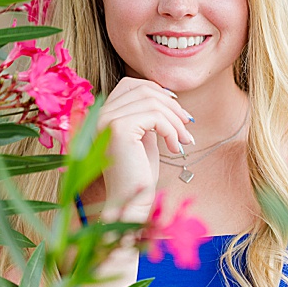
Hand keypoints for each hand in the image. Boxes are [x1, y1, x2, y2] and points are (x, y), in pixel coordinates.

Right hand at [96, 77, 193, 219]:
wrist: (129, 202)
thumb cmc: (139, 172)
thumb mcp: (144, 136)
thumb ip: (148, 115)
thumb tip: (169, 96)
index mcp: (102, 114)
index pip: (130, 84)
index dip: (157, 90)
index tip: (176, 108)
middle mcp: (100, 114)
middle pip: (144, 90)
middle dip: (172, 106)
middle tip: (188, 124)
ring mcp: (107, 120)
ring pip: (153, 102)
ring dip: (175, 121)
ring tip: (184, 139)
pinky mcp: (119, 128)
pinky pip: (155, 117)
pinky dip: (172, 130)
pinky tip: (175, 147)